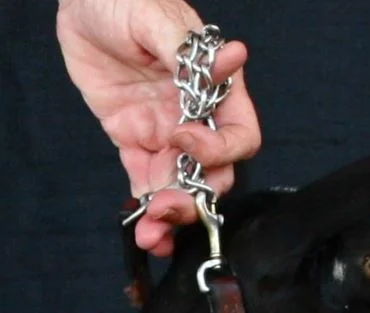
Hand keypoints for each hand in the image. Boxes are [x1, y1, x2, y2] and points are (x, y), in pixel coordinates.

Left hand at [55, 0, 260, 255]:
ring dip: (169, 215)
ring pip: (178, 185)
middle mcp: (194, 114)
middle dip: (195, 197)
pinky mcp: (132, 137)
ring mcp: (163, 129)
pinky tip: (141, 230)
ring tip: (151, 234)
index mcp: (213, 85)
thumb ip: (188, 51)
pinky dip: (143, 209)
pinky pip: (143, 181)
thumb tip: (233, 58)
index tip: (180, 140)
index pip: (238, 134)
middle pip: (212, 172)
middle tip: (167, 209)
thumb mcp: (157, 20)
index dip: (217, 150)